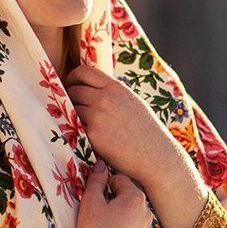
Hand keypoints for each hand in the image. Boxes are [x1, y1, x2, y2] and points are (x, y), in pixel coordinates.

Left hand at [63, 64, 179, 186]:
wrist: (155, 155)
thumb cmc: (146, 130)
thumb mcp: (132, 101)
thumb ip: (112, 92)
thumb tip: (92, 87)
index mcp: (115, 87)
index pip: (83, 71)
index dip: (72, 77)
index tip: (71, 85)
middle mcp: (104, 98)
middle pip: (73, 91)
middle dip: (72, 99)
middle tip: (77, 109)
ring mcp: (97, 116)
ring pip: (72, 109)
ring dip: (74, 116)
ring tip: (88, 125)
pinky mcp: (92, 135)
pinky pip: (75, 127)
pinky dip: (78, 131)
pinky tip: (89, 137)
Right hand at [76, 160, 152, 227]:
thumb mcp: (90, 200)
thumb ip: (96, 180)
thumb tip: (101, 165)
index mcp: (135, 198)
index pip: (120, 180)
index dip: (105, 186)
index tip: (96, 197)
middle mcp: (147, 213)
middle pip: (129, 198)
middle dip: (115, 200)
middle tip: (99, 212)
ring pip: (132, 217)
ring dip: (121, 217)